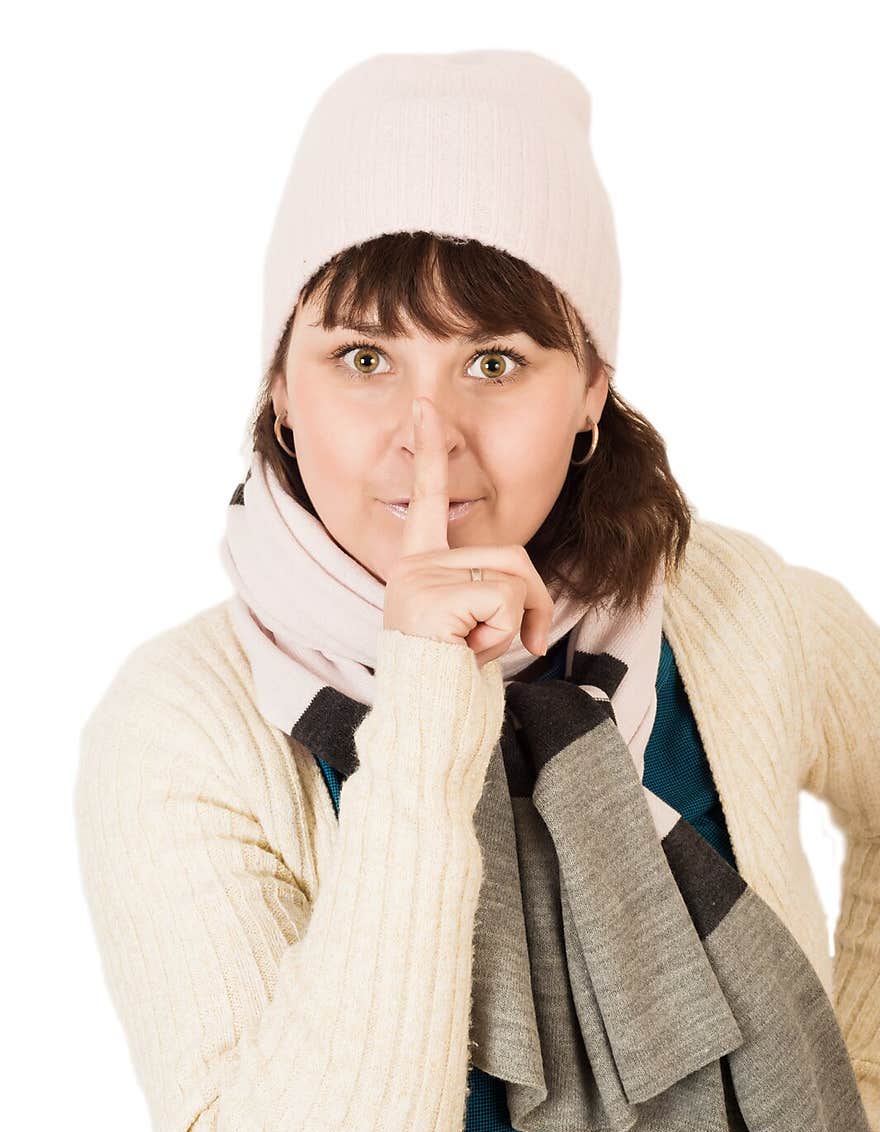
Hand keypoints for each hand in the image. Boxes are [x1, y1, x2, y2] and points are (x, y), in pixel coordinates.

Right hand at [383, 397, 554, 667]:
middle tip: (506, 644)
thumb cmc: (452, 683)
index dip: (428, 451)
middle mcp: (410, 565)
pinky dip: (505, 634)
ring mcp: (418, 578)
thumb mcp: (474, 628)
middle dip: (530, 602)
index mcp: (417, 566)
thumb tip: (532, 613)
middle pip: (510, 554)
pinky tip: (471, 654)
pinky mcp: (433, 596)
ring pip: (514, 577)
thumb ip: (490, 594)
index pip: (426, 500)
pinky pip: (506, 599)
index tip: (426, 408)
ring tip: (479, 651)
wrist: (428, 724)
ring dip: (516, 622)